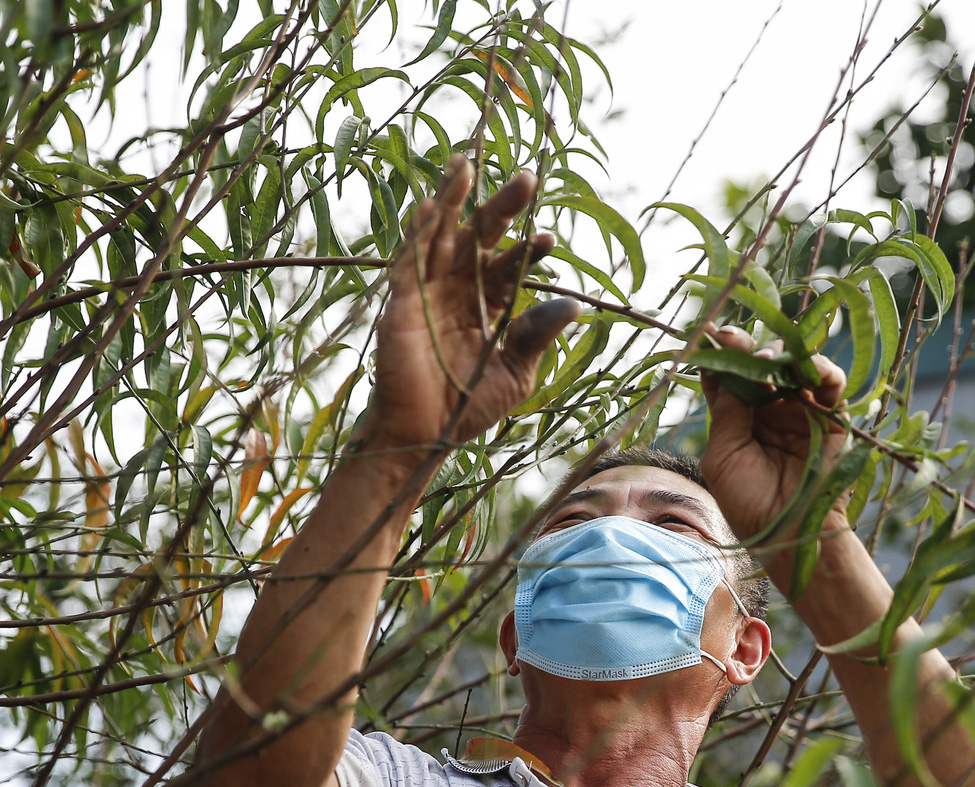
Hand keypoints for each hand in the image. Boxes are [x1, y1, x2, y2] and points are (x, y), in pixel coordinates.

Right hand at [366, 154, 578, 449]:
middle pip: (480, 238)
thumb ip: (536, 336)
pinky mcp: (400, 302)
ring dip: (452, 201)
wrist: (424, 436)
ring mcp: (427, 292)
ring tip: (465, 164)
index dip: (529, 251)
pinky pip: (409, 260)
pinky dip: (418, 232)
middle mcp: (457, 290)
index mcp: (487, 305)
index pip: (510, 267)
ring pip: (441, 236)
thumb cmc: (467, 409)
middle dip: (501, 208)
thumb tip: (574, 304)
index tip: (550, 239)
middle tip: (526, 178)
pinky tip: (430, 204)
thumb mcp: (515, 373)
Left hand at [697, 324, 847, 579]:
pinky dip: (821, 368)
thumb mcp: (722, 456)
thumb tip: (725, 369)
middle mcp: (769, 409)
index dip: (718, 355)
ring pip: (793, 366)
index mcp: (739, 418)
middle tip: (732, 337)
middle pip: (759, 364)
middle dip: (746, 347)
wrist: (789, 532)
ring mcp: (800, 410)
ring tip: (767, 359)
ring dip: (779, 355)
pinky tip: (805, 367)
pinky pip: (830, 382)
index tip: (705, 334)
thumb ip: (726, 413)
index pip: (728, 377)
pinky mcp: (831, 416)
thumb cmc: (748, 502)